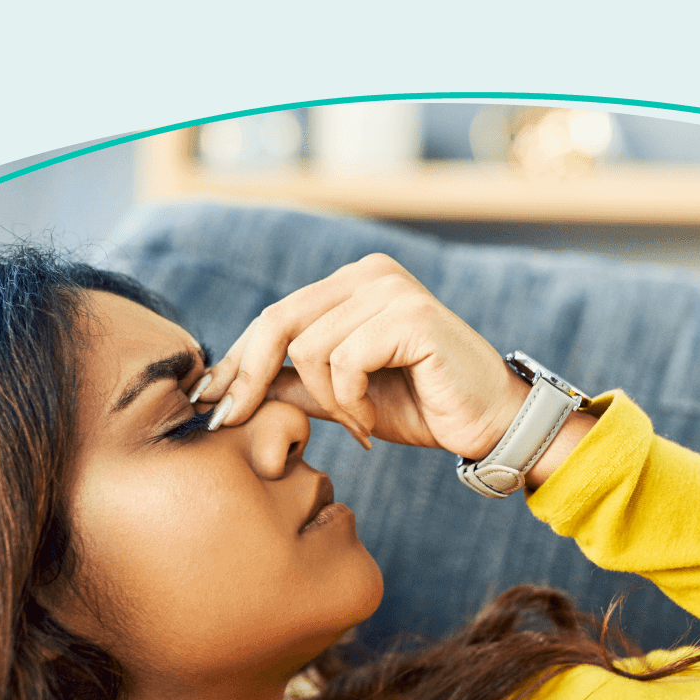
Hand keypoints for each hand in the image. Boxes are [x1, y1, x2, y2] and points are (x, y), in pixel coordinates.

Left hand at [191, 253, 532, 461]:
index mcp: (353, 284)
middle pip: (278, 322)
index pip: (276, 316)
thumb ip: (296, 384)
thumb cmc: (424, 409)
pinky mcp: (410, 316)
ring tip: (359, 425)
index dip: (236, 360)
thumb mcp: (344, 398)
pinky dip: (350, 402)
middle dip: (250, 377)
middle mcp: (370, 274)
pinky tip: (372, 422)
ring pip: (309, 348)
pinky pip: (344, 362)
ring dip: (326, 402)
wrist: (492, 425)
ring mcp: (391, 289)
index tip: (207, 401)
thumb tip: (230, 389)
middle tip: (233, 421)